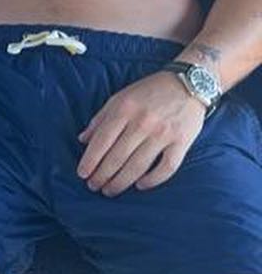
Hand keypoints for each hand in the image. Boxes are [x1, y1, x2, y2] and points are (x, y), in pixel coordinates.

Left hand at [76, 70, 206, 195]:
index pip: (102, 140)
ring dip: (121, 182)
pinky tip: (140, 185)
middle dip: (102, 175)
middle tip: (94, 186)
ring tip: (110, 190)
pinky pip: (167, 167)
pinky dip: (153, 180)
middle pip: (117, 156)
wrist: (189, 83)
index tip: (82, 173)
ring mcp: (163, 133)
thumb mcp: (120, 97)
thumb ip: (101, 118)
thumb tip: (83, 139)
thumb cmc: (149, 91)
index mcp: (124, 109)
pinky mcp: (182, 142)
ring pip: (138, 165)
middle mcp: (142, 122)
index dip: (90, 160)